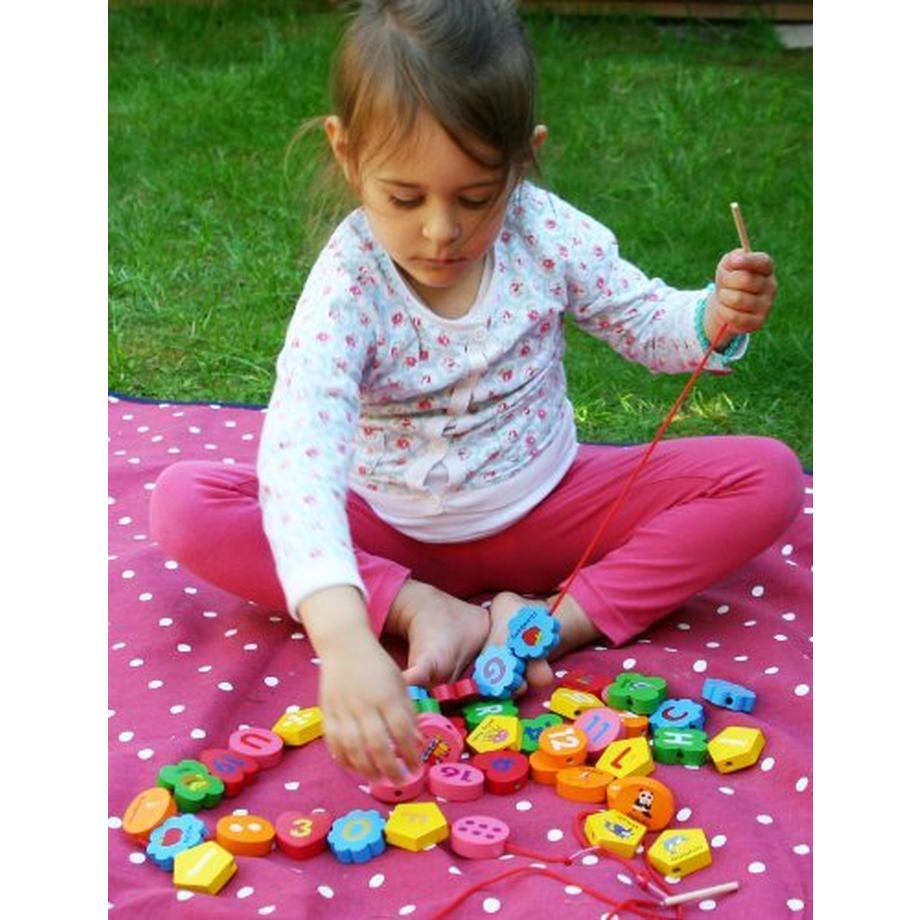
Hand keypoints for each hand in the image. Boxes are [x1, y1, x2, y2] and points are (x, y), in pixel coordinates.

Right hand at [297, 585, 421, 783]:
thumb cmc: (377, 665)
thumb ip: (408, 711)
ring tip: (378, 779)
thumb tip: (417, 742)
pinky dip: (344, 760)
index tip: (417, 768)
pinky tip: (355, 768)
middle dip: (391, 770)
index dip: (411, 754)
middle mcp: (364, 705)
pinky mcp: (326, 713)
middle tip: (400, 782)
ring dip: (366, 770)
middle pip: (378, 746)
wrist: (344, 645)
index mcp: (386, 696)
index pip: (402, 732)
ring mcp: (342, 710)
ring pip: (353, 749)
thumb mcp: (399, 683)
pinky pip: (333, 743)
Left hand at [704, 249, 776, 343]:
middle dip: (727, 281)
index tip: (733, 261)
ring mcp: (767, 305)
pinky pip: (735, 316)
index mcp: (766, 268)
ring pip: (737, 299)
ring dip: (723, 297)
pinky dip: (723, 311)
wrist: (725, 303)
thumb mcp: (728, 265)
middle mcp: (771, 286)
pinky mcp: (758, 322)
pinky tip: (725, 309)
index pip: (763, 262)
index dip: (748, 261)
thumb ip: (733, 258)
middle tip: (724, 284)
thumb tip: (737, 258)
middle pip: (745, 280)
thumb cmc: (729, 279)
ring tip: (724, 296)